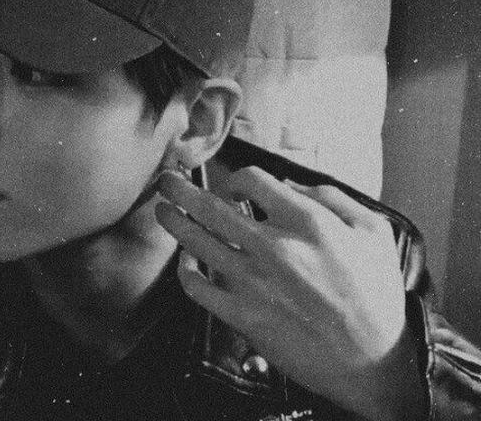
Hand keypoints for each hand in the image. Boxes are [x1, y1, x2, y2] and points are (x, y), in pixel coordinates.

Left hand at [155, 167, 425, 420]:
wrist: (374, 361)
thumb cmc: (376, 296)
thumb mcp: (373, 231)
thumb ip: (332, 198)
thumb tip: (290, 185)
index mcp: (307, 222)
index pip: (252, 180)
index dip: (234, 177)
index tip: (230, 186)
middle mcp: (275, 247)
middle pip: (211, 206)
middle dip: (181, 189)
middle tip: (166, 180)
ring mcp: (254, 283)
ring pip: (197, 242)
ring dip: (174, 222)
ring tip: (161, 211)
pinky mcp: (243, 316)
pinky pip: (199, 288)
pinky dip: (185, 272)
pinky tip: (184, 262)